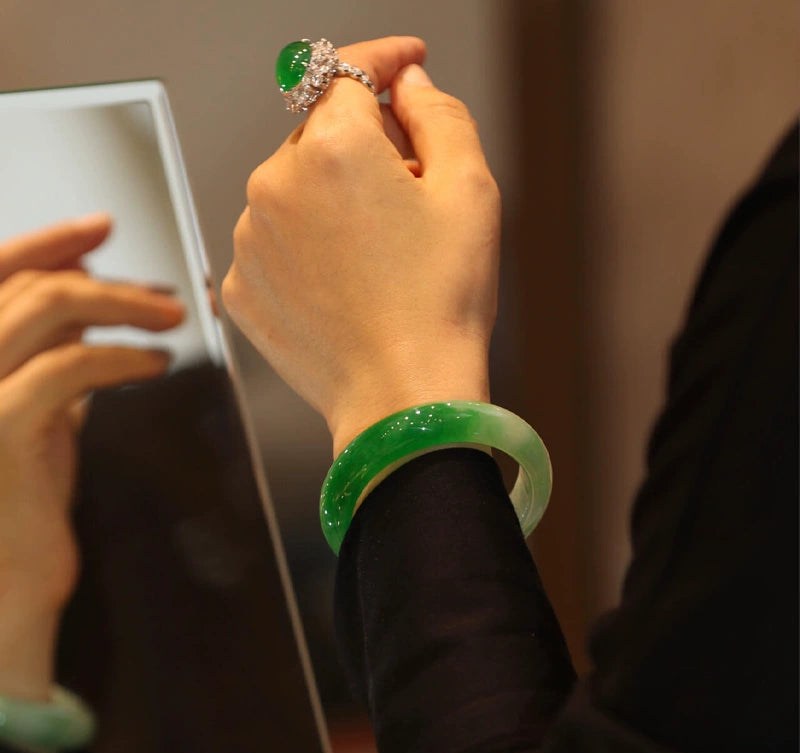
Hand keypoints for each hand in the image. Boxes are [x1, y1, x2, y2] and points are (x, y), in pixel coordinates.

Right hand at [0, 215, 184, 698]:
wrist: (4, 586)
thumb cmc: (20, 504)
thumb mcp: (37, 417)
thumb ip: (52, 361)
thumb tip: (93, 310)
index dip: (49, 242)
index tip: (102, 227)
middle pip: (28, 284)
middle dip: (107, 278)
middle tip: (165, 296)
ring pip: (46, 309)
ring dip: (123, 305)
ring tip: (170, 321)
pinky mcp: (0, 431)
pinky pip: (69, 366)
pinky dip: (122, 356)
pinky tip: (155, 363)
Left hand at [223, 37, 500, 455]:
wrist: (402, 397)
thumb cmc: (440, 304)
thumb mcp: (469, 192)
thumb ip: (440, 115)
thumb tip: (410, 84)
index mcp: (333, 148)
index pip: (349, 72)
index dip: (384, 61)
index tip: (404, 63)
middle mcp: (275, 184)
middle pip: (320, 134)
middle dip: (365, 146)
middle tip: (410, 192)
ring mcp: (250, 239)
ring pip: (294, 190)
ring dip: (332, 200)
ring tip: (379, 255)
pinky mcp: (242, 288)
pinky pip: (275, 242)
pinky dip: (306, 247)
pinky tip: (345, 282)